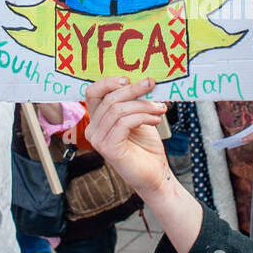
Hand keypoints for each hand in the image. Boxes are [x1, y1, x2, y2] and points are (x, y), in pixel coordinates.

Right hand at [83, 77, 172, 195]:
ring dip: (143, 105)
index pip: (93, 92)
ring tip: (159, 108)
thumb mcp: (139, 116)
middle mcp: (93, 128)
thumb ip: (134, 101)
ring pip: (117, 110)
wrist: (155, 173)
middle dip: (133, 89)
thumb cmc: (146, 146)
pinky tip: (155, 120)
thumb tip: (144, 79)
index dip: (109, 81)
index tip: (129, 79)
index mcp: (97, 118)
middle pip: (108, 98)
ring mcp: (98, 139)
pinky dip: (142, 117)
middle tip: (151, 84)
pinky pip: (123, 123)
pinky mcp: (108, 148)